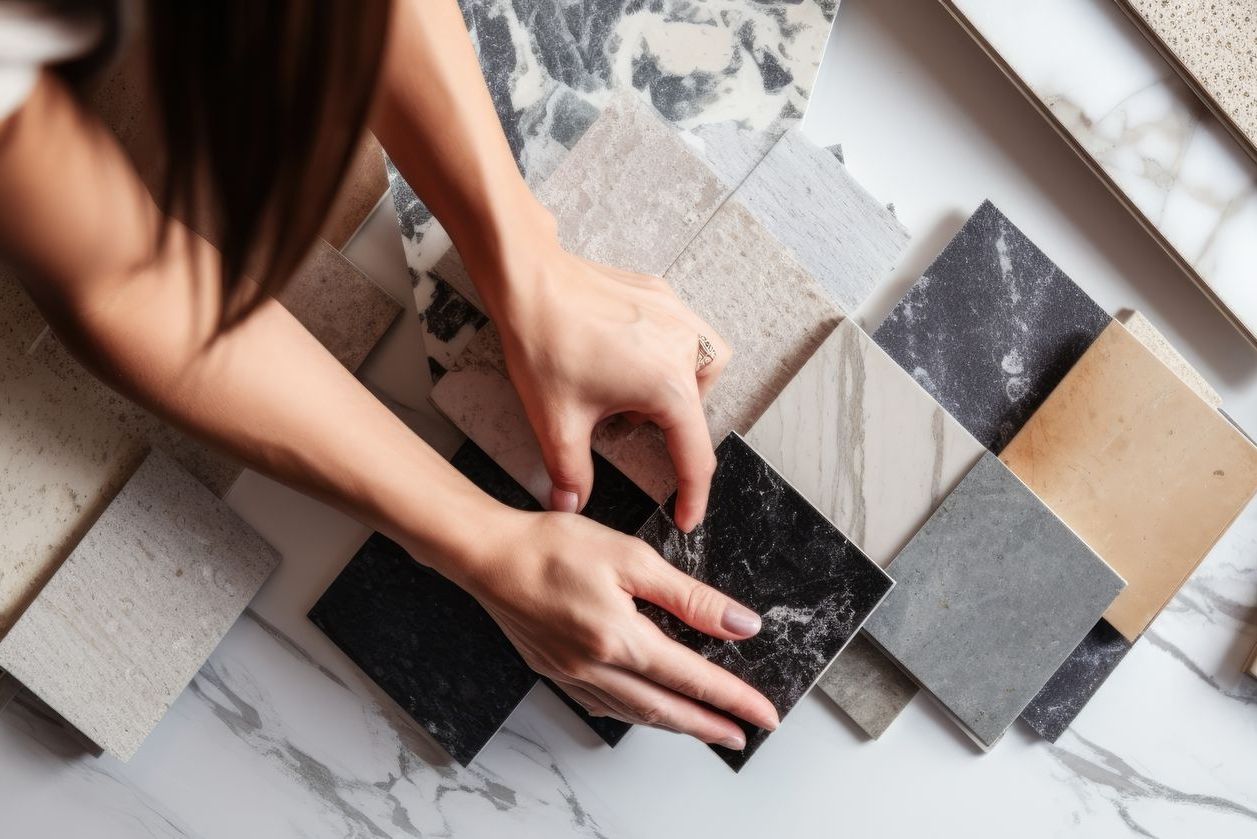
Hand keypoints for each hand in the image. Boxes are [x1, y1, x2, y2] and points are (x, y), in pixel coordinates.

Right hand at [460, 508, 779, 746]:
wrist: (486, 553)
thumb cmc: (551, 546)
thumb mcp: (631, 557)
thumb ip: (689, 597)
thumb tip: (738, 624)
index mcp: (620, 639)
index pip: (693, 678)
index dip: (734, 698)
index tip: (764, 714)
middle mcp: (596, 667)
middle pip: (667, 708)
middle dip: (709, 725)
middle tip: (742, 736)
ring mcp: (572, 674)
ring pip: (635, 712)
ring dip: (675, 723)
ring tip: (703, 727)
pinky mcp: (554, 670)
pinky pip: (604, 705)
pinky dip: (635, 713)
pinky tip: (644, 709)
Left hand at [471, 213, 729, 531]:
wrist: (528, 277)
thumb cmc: (545, 340)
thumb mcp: (556, 421)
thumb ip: (571, 472)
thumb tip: (572, 504)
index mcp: (667, 386)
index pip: (694, 456)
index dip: (692, 496)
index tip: (686, 518)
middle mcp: (684, 348)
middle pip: (698, 411)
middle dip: (666, 429)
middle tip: (621, 426)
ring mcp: (677, 315)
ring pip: (701, 367)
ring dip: (676, 391)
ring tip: (630, 393)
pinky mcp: (661, 295)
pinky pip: (683, 333)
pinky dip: (666, 355)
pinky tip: (626, 357)